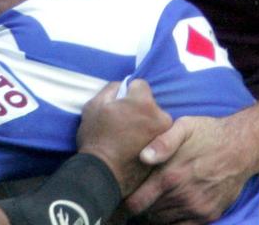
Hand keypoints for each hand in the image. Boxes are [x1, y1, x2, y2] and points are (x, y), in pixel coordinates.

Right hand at [77, 79, 172, 194]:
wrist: (103, 174)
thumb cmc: (96, 138)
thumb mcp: (94, 106)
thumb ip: (111, 89)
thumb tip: (123, 86)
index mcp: (143, 102)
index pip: (140, 84)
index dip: (127, 92)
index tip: (119, 104)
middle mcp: (160, 116)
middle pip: (149, 103)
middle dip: (138, 108)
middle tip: (123, 122)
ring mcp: (164, 135)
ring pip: (154, 119)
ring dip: (144, 123)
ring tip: (128, 136)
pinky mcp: (164, 151)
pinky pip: (156, 135)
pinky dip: (148, 137)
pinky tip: (133, 146)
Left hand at [124, 116, 248, 223]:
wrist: (242, 147)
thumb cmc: (208, 134)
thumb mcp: (184, 126)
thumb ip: (161, 141)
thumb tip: (143, 157)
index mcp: (169, 176)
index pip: (136, 203)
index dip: (125, 203)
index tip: (122, 196)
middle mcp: (182, 196)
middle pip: (147, 214)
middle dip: (140, 207)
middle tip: (139, 195)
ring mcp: (196, 208)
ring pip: (163, 221)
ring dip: (155, 214)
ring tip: (154, 200)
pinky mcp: (208, 215)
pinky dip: (172, 221)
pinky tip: (170, 208)